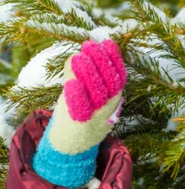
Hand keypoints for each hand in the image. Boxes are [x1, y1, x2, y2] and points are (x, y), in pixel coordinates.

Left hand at [48, 39, 126, 154]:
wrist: (69, 146)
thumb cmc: (77, 114)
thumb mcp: (84, 94)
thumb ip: (81, 77)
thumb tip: (76, 55)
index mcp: (112, 99)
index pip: (118, 76)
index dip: (114, 59)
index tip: (106, 42)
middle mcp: (108, 108)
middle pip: (108, 83)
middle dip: (99, 62)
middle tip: (89, 45)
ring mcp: (94, 118)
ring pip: (95, 94)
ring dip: (88, 75)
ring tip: (79, 58)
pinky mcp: (79, 126)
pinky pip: (80, 110)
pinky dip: (77, 96)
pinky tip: (71, 84)